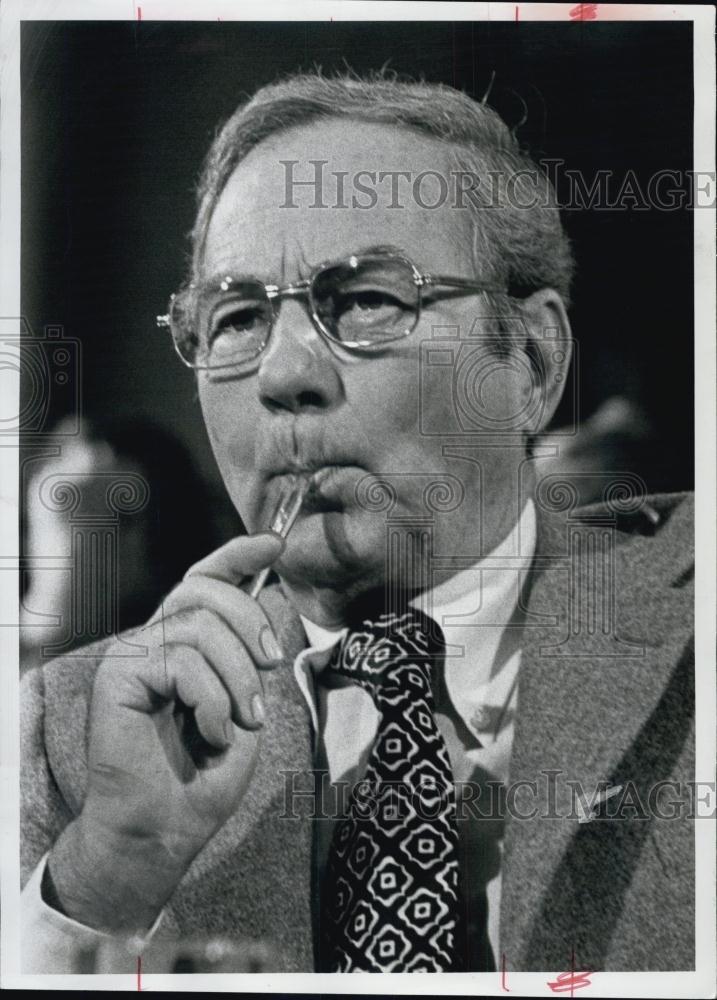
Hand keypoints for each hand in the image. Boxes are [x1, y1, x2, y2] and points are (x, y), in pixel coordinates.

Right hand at [47, 532, 285, 931]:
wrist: (164, 832)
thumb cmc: (203, 776)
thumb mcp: (242, 705)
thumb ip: (245, 658)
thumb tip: (264, 613)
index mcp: (184, 643)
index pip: (205, 579)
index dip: (238, 554)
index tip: (275, 543)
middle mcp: (155, 640)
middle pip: (205, 589)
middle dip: (251, 621)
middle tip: (271, 664)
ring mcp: (133, 654)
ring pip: (200, 625)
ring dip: (238, 677)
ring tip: (242, 721)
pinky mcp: (118, 674)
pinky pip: (182, 661)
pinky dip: (212, 700)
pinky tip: (210, 734)